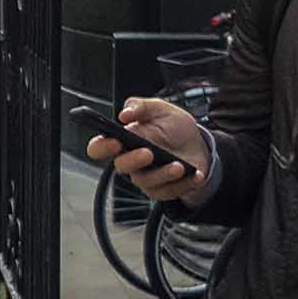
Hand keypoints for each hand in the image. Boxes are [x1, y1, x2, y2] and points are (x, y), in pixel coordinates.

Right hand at [84, 97, 207, 202]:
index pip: (100, 147)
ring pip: (147, 182)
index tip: (114, 141)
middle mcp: (131, 161)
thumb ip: (141, 106)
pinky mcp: (163, 189)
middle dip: (133, 160)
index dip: (101, 146)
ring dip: (163, 174)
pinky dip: (185, 183)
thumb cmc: (173, 127)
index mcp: (124, 140)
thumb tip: (124, 114)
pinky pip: (169, 191)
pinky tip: (196, 174)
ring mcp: (146, 177)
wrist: (197, 143)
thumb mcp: (159, 108)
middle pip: (121, 166)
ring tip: (179, 166)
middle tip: (148, 152)